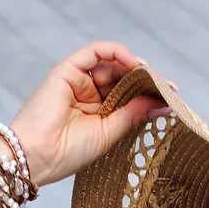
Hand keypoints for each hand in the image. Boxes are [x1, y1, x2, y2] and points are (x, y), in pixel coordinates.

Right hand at [7, 43, 170, 187]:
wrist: (37, 156)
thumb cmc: (68, 153)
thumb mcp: (109, 133)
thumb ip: (132, 114)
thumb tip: (162, 102)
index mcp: (96, 114)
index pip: (127, 96)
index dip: (149, 95)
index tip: (171, 99)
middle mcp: (88, 94)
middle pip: (122, 78)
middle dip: (146, 80)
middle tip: (168, 88)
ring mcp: (78, 80)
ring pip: (112, 64)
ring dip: (135, 68)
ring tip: (154, 79)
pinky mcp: (68, 69)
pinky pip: (96, 51)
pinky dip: (117, 53)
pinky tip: (135, 64)